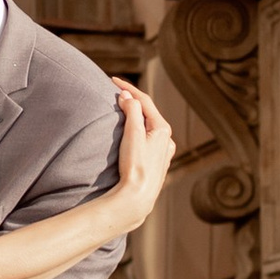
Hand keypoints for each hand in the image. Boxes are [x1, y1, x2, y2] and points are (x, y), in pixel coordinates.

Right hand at [109, 82, 176, 224]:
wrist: (137, 198)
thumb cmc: (135, 166)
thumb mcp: (132, 134)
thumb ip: (131, 111)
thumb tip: (127, 95)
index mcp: (163, 129)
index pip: (144, 101)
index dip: (129, 88)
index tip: (113, 80)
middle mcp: (166, 140)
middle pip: (148, 113)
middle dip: (133, 100)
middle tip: (116, 91)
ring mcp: (162, 152)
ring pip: (148, 126)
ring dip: (136, 115)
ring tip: (122, 108)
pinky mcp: (156, 163)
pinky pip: (147, 138)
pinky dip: (138, 128)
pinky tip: (131, 131)